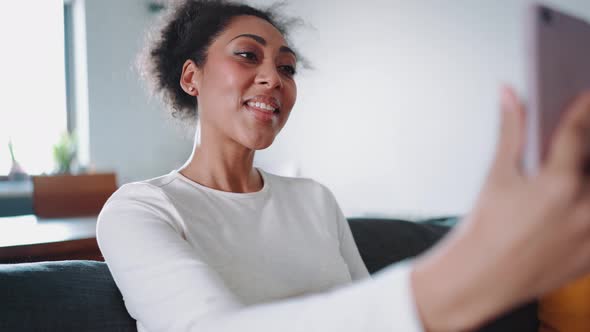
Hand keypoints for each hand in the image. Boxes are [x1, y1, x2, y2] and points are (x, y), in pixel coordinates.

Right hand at [411, 86, 589, 331]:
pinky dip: (589, 207)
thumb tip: (508, 94)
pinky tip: (577, 202)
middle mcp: (584, 210)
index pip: (580, 131)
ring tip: (574, 174)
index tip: (586, 95)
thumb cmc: (484, 228)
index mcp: (557, 184)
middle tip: (581, 137)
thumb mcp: (497, 175)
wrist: (480, 278)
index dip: (585, 108)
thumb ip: (510, 130)